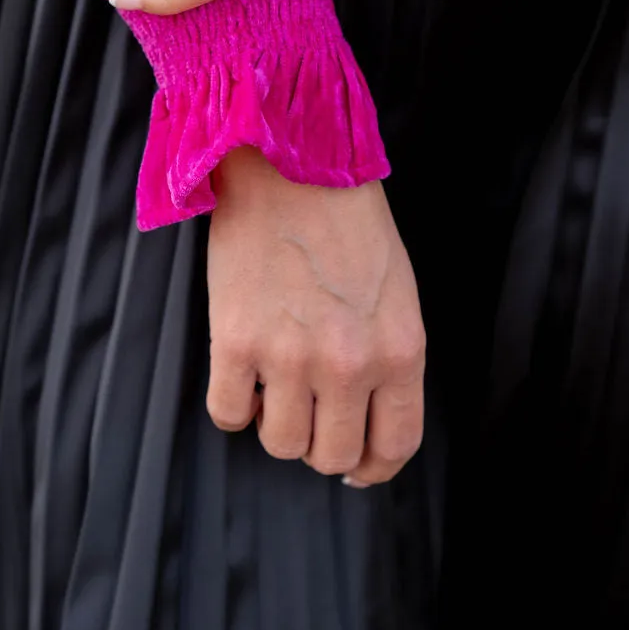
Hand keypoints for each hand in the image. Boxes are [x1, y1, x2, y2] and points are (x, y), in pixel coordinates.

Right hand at [206, 148, 424, 484]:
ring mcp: (291, 357)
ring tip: (275, 382)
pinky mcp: (237, 342)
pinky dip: (234, 405)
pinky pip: (229, 414)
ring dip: (276, 423)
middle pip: (332, 455)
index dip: (372, 467)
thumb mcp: (395, 292)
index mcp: (400, 350)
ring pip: (281, 443)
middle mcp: (349, 363)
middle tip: (308, 414)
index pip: (393, 446)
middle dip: (320, 444)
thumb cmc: (346, 218)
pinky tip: (242, 373)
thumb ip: (388, 356)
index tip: (356, 468)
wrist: (290, 162)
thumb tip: (366, 417)